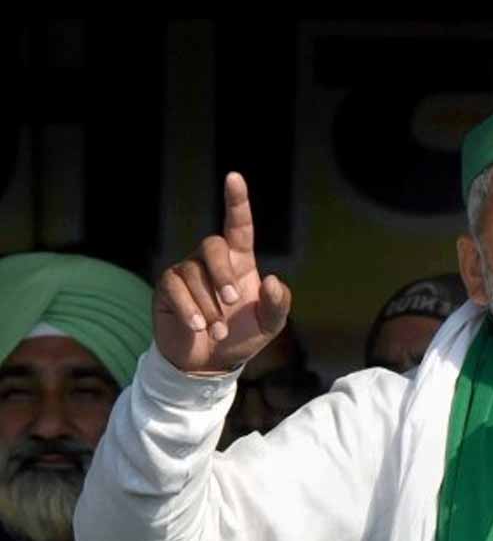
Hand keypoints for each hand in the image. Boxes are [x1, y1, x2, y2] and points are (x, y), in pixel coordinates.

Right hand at [153, 172, 291, 371]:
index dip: (236, 201)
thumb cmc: (241, 337)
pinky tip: (197, 327)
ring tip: (217, 331)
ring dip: (209, 305)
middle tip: (233, 302)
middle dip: (223, 273)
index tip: (233, 177)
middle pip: (213, 246)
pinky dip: (189, 309)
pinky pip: (175, 288)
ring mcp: (187, 272)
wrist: (210, 363)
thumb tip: (273, 279)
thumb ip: (278, 304)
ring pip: (195, 273)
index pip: (238, 225)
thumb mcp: (270, 325)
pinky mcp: (167, 288)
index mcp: (240, 261)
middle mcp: (211, 260)